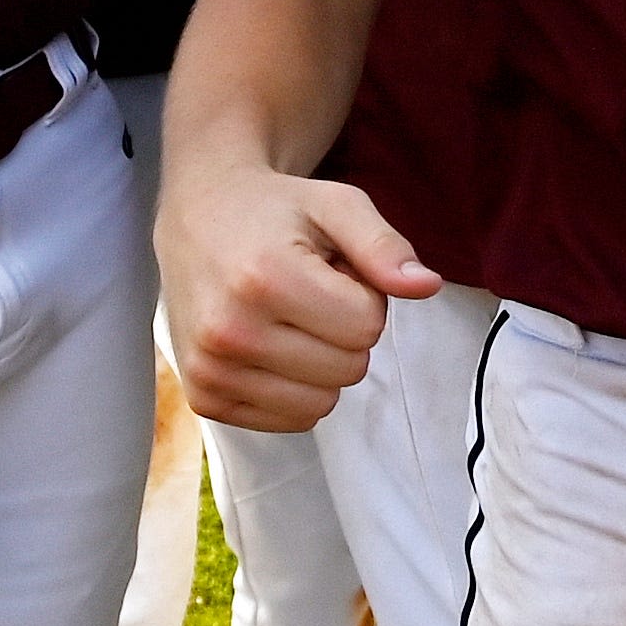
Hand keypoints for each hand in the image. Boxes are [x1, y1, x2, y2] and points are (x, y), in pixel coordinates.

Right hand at [159, 164, 438, 430]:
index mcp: (265, 278)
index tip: (331, 271)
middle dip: (343, 330)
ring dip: (320, 363)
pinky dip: (294, 387)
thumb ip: (384, 246)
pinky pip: (289, 420)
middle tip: (309, 292)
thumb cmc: (276, 211)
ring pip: (321, 404)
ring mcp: (212, 370)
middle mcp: (230, 331)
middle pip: (348, 369)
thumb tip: (428, 285)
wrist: (198, 218)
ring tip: (289, 315)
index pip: (367, 327)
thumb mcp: (337, 205)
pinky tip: (269, 342)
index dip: (363, 296)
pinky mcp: (204, 397)